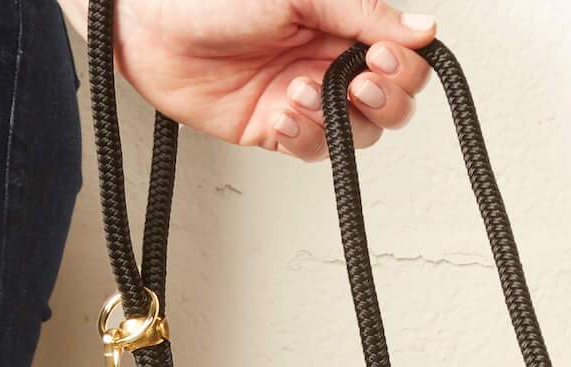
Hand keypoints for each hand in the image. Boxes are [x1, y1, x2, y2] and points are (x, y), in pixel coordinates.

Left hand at [60, 0, 437, 158]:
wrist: (145, 21)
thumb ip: (363, 12)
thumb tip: (425, 28)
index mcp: (338, 21)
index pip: (399, 57)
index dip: (403, 67)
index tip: (383, 59)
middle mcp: (326, 59)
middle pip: (388, 102)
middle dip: (383, 100)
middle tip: (357, 84)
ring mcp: (302, 96)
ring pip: (355, 133)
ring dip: (337, 119)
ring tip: (302, 92)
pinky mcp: (273, 128)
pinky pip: (311, 149)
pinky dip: (305, 137)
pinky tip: (285, 112)